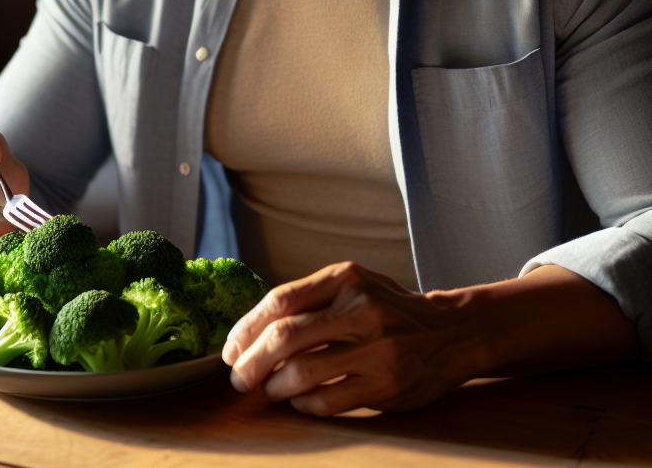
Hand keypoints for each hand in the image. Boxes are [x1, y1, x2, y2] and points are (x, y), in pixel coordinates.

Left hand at [222, 261, 478, 415]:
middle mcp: (360, 309)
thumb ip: (309, 299)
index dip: (247, 327)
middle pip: (286, 337)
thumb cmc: (387, 307)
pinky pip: (330, 401)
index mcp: (345, 278)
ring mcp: (376, 349)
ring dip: (275, 386)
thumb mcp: (352, 284)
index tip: (230, 348)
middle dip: (252, 361)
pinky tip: (299, 401)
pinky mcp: (387, 385)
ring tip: (267, 390)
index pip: (280, 300)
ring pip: (304, 372)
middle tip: (238, 378)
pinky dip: (305, 404)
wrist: (451, 331)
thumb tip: (250, 331)